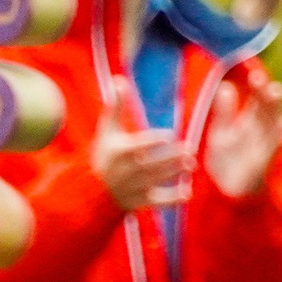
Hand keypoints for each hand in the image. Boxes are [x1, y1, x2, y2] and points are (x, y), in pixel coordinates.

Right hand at [91, 79, 190, 210]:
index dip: (156, 140)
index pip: (140, 145)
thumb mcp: (107, 130)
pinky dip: (172, 199)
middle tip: (190, 151)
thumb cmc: (104, 154)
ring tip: (191, 165)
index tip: (171, 136)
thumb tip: (120, 79)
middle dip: (171, 158)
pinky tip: (187, 194)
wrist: (90, 190)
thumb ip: (115, 106)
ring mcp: (132, 188)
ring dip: (174, 174)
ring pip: (156, 181)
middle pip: (151, 164)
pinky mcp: (138, 202)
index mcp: (119, 152)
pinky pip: (157, 202)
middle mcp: (125, 171)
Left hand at [203, 76, 281, 198]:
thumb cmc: (225, 160)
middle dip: (268, 93)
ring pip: (275, 122)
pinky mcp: (265, 159)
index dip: (258, 86)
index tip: (255, 74)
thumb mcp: (220, 133)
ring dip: (276, 107)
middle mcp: (261, 129)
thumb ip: (224, 112)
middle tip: (264, 79)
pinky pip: (275, 145)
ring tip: (275, 91)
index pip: (257, 98)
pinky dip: (281, 134)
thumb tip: (225, 86)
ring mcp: (266, 143)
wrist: (225, 190)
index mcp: (250, 120)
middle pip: (269, 107)